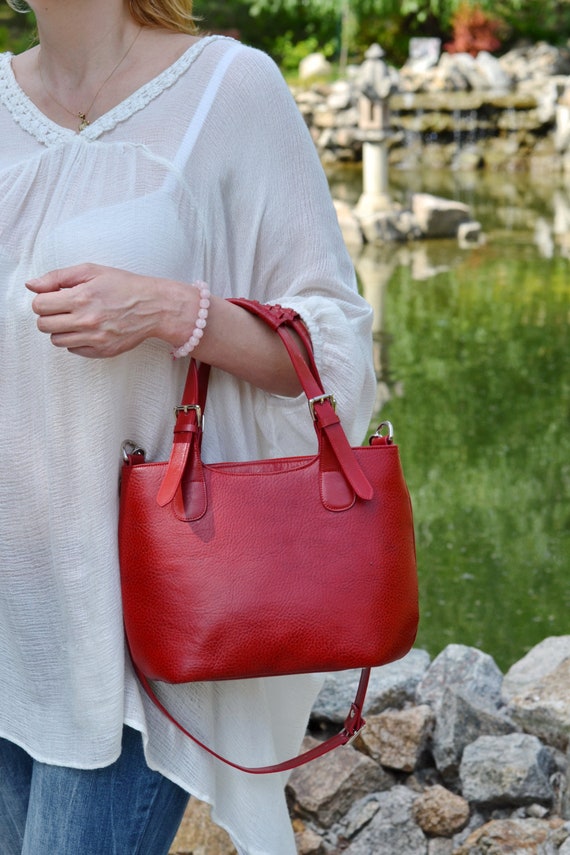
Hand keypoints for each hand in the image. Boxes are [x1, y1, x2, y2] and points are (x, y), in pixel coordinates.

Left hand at [26, 263, 171, 357]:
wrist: (153, 307)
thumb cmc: (124, 286)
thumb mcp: (91, 271)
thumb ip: (57, 277)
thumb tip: (31, 285)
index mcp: (81, 297)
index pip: (39, 305)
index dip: (43, 300)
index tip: (53, 297)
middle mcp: (86, 321)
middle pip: (44, 325)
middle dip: (48, 315)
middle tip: (63, 308)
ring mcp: (94, 339)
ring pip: (56, 340)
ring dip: (61, 329)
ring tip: (76, 319)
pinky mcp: (102, 351)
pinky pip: (73, 350)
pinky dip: (76, 340)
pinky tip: (88, 329)